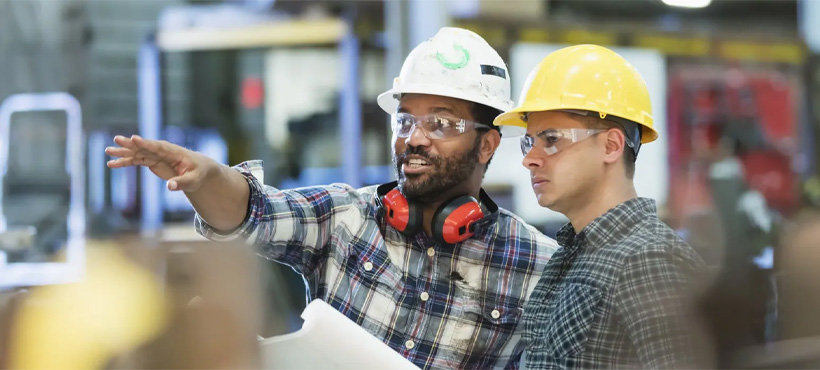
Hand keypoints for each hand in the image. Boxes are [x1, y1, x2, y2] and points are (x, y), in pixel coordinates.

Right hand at [106, 135, 220, 192]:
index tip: (133, 138)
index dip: (145, 143)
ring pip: (136, 153)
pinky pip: (135, 161)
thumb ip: (181, 183)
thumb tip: (170, 187)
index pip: (157, 146)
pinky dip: (125, 162)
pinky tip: (112, 165)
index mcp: (173, 151)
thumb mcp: (193, 180)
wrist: (198, 170)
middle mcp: (162, 151)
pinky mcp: (151, 161)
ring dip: (123, 153)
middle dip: (130, 144)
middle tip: (116, 140)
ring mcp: (155, 155)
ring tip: (108, 152)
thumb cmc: (198, 173)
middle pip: (144, 147)